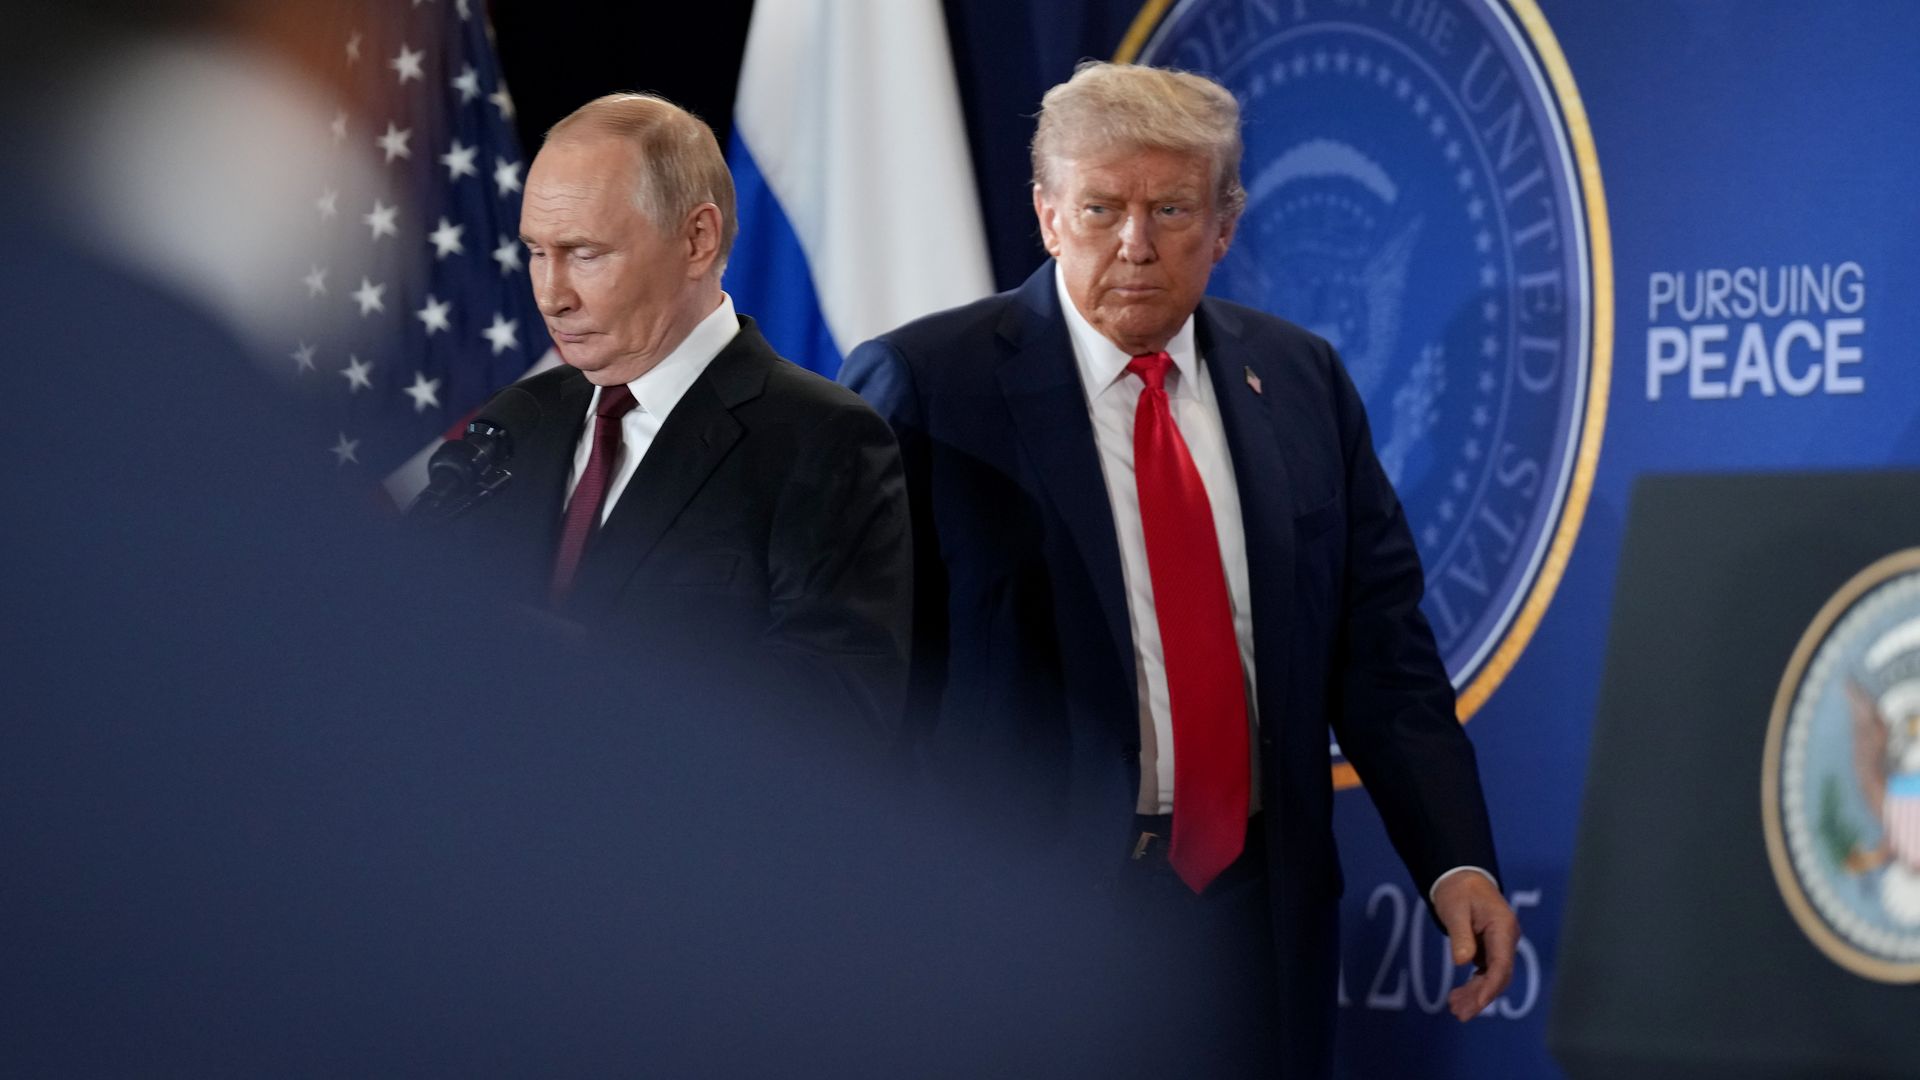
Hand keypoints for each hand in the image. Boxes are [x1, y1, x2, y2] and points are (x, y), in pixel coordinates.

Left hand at [1430, 870, 1518, 1020]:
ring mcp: (1501, 944)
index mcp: (1503, 927)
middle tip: (1459, 1013)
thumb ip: (1460, 935)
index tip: (1478, 1003)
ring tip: (1454, 1008)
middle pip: (1499, 975)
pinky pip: (1486, 972)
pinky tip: (1459, 996)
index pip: (1502, 964)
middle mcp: (1506, 938)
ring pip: (1492, 977)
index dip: (1490, 987)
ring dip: (1476, 994)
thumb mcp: (1455, 909)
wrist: (1461, 877)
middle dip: (1481, 996)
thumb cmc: (1458, 890)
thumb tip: (1462, 962)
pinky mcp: (1492, 948)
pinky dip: (1474, 985)